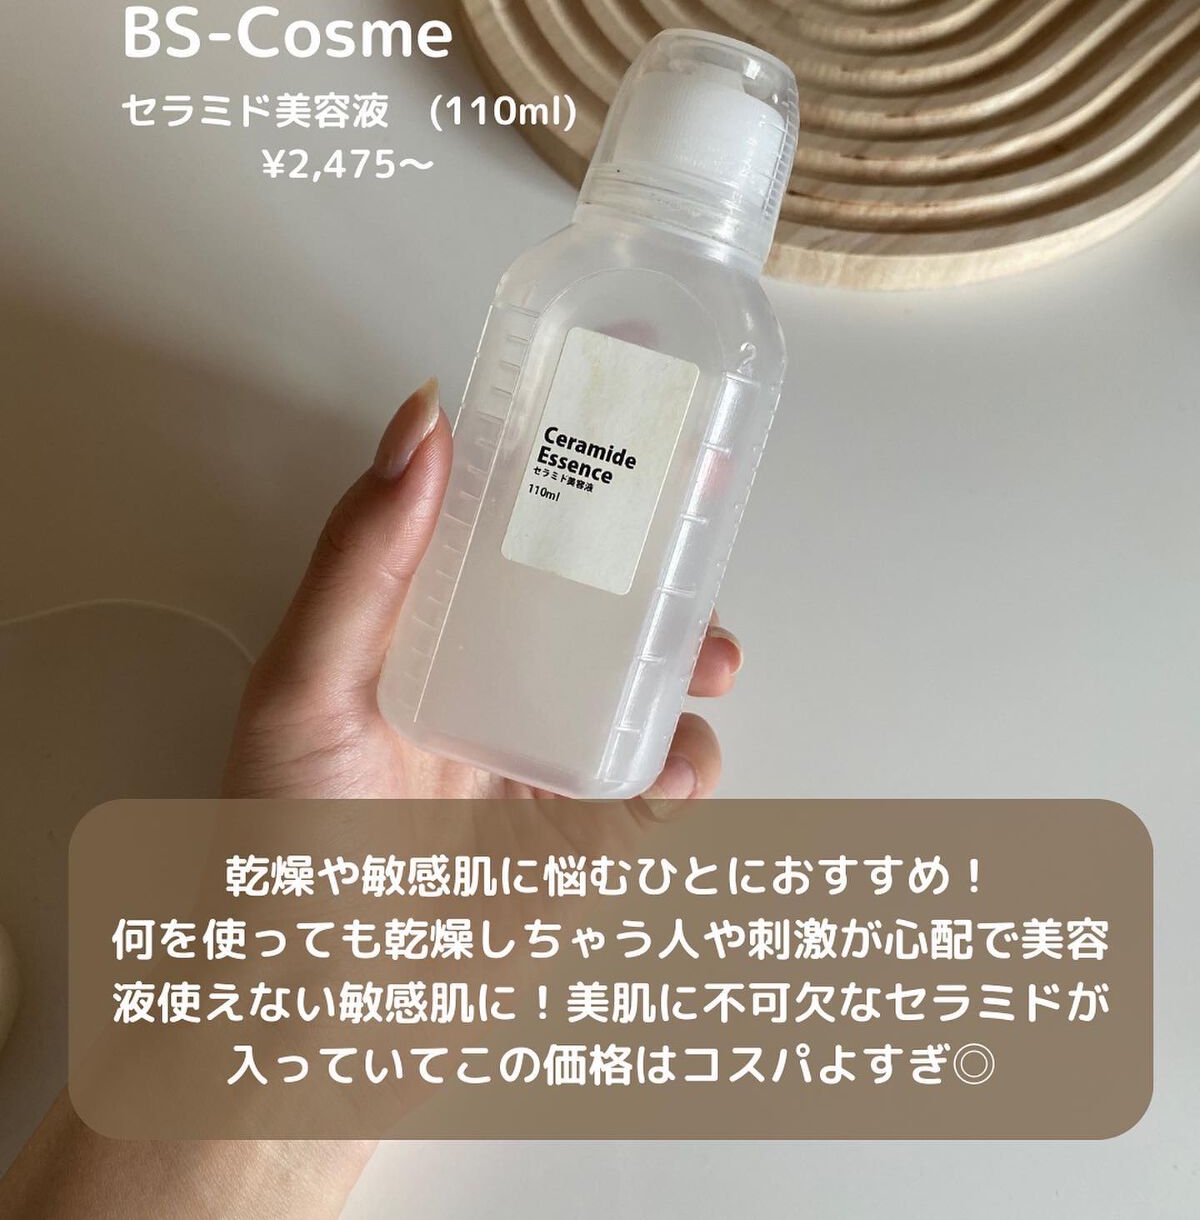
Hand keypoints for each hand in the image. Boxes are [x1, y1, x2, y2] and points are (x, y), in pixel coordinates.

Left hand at [224, 378, 743, 802]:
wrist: (321, 1021)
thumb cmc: (287, 848)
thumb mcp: (305, 690)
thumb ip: (362, 561)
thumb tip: (419, 424)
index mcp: (425, 628)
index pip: (504, 518)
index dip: (565, 456)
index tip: (627, 399)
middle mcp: (492, 677)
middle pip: (593, 585)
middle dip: (659, 547)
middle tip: (705, 509)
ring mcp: (545, 752)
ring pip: (644, 673)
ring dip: (692, 649)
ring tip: (710, 655)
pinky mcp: (586, 831)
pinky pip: (660, 777)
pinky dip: (687, 759)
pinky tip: (676, 757)